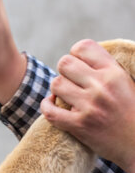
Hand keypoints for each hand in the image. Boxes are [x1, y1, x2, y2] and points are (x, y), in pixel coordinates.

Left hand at [41, 39, 134, 172]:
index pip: (83, 47)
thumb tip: (80, 55)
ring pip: (56, 84)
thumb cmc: (132, 112)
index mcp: (115, 73)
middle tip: (71, 82)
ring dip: (57, 89)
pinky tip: (52, 105)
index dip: (76, 54)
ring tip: (66, 95)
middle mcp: (102, 86)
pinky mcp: (80, 125)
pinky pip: (50, 111)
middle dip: (64, 71)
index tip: (79, 65)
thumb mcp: (127, 83)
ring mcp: (90, 106)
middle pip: (64, 63)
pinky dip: (46, 106)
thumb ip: (106, 69)